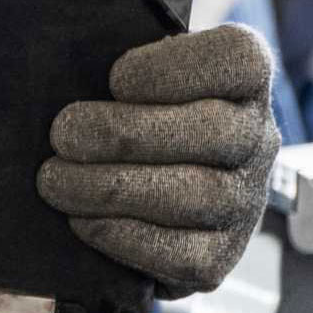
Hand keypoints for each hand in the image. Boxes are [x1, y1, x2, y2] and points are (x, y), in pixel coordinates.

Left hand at [36, 23, 277, 296]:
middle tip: (62, 135)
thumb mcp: (125, 73)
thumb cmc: (125, 112)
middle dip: (125, 135)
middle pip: (215, 132)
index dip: (173, 67)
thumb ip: (107, 55)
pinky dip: (123, 236)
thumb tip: (58, 67)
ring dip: (113, 189)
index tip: (115, 79)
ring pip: (198, 197)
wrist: (134, 192)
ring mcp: (244, 203)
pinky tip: (81, 220)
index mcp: (243, 80)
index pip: (238, 58)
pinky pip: (183, 255)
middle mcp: (257, 140)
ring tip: (54, 180)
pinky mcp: (218, 258)